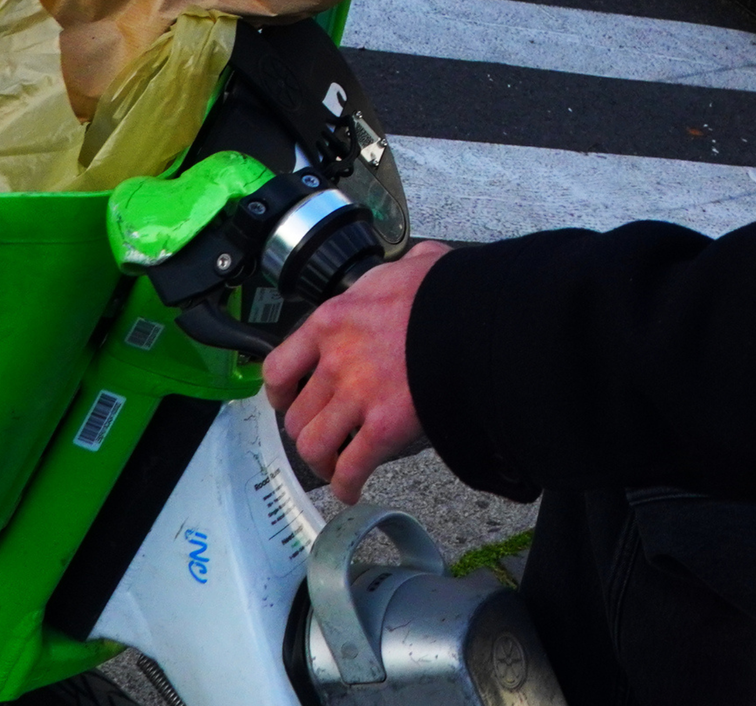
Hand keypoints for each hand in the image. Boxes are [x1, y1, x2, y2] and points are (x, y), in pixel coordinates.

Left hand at [264, 241, 450, 501]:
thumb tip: (415, 266)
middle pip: (297, 415)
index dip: (280, 393)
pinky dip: (347, 484)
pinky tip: (352, 489)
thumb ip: (398, 272)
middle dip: (306, 432)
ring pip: (314, 445)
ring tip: (334, 468)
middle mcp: (335, 361)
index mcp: (333, 321)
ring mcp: (358, 396)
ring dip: (322, 462)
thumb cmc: (448, 289)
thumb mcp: (411, 266)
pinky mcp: (384, 426)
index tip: (289, 400)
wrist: (477, 314)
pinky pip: (352, 467)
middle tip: (322, 437)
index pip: (279, 367)